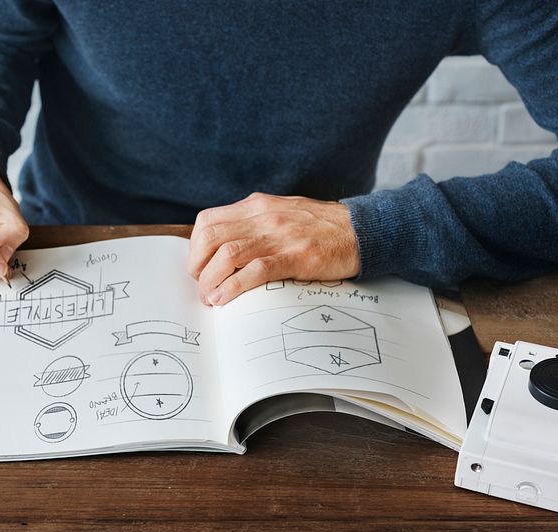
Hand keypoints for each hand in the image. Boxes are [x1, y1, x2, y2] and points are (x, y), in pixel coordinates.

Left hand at [187, 193, 360, 304]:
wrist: (362, 229)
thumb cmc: (320, 228)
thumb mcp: (280, 215)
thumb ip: (253, 226)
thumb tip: (222, 251)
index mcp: (256, 206)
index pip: (207, 222)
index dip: (195, 248)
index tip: (198, 269)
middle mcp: (263, 217)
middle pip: (210, 238)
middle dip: (197, 266)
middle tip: (202, 287)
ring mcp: (279, 236)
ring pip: (227, 254)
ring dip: (211, 280)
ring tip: (210, 299)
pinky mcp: (296, 256)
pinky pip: (255, 270)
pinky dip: (233, 287)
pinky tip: (224, 300)